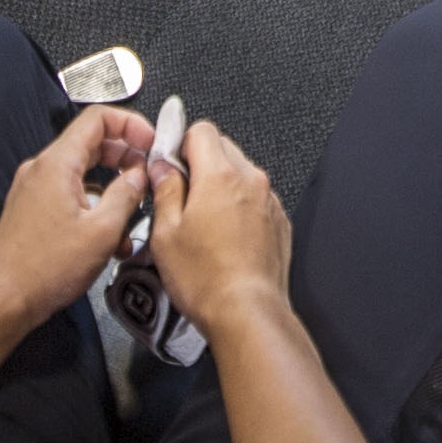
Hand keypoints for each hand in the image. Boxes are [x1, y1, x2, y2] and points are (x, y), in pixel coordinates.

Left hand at [0, 107, 158, 332]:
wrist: (4, 301)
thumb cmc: (44, 269)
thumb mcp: (102, 231)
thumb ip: (127, 194)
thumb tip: (140, 175)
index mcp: (56, 164)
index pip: (97, 118)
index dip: (131, 124)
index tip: (151, 142)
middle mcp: (41, 170)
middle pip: (92, 143)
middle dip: (125, 156)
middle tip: (148, 174)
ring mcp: (35, 190)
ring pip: (84, 172)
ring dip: (113, 187)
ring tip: (132, 214)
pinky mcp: (33, 210)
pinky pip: (71, 194)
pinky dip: (94, 205)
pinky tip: (109, 236)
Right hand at [159, 118, 293, 327]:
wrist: (247, 313)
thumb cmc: (207, 280)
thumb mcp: (166, 234)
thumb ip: (165, 190)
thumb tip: (163, 169)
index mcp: (221, 176)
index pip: (201, 130)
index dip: (179, 144)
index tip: (168, 165)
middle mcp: (251, 181)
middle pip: (222, 148)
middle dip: (199, 164)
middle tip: (180, 197)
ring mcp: (269, 201)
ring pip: (240, 174)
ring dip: (221, 187)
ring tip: (202, 224)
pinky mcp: (279, 222)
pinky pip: (255, 199)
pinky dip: (239, 207)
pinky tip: (223, 237)